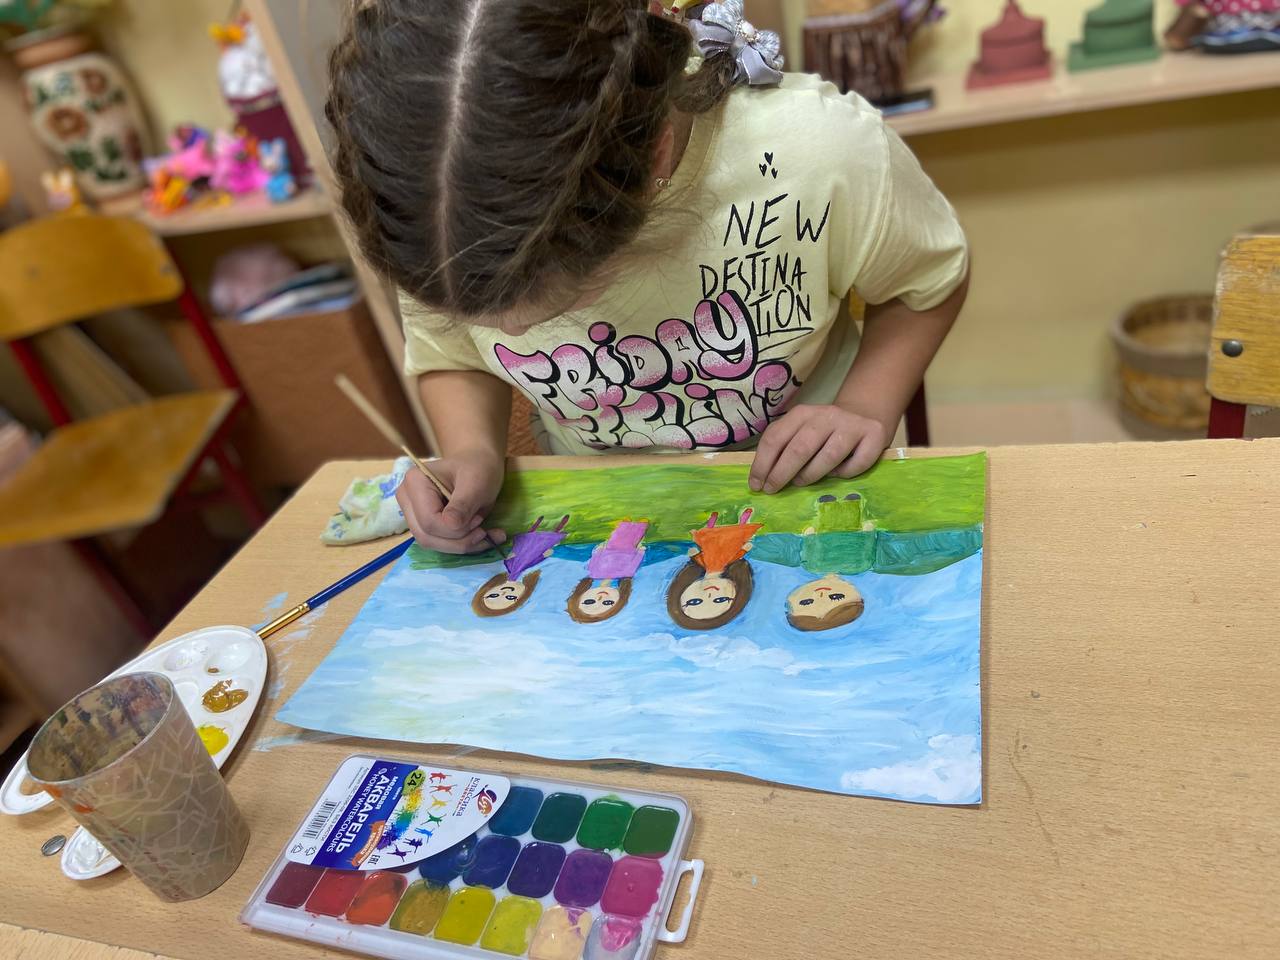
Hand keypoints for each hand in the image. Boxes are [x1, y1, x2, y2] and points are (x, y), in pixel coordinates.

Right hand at [396, 449, 506, 552]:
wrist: (479, 463)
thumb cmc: (478, 468)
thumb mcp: (477, 483)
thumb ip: (463, 505)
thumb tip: (451, 525)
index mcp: (415, 481)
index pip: (429, 520)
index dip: (456, 529)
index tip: (479, 520)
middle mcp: (407, 498)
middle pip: (426, 535)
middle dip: (458, 540)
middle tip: (484, 530)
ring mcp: (411, 512)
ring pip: (430, 542)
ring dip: (460, 545)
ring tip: (485, 534)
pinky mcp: (421, 522)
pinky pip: (436, 542)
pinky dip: (459, 544)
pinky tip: (478, 538)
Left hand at [749, 403, 894, 493]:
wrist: (865, 412)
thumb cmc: (825, 431)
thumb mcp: (801, 430)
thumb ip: (784, 446)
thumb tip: (762, 478)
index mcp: (802, 413)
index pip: (776, 438)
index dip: (763, 464)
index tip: (756, 485)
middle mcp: (826, 415)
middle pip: (799, 448)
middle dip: (781, 474)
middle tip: (773, 490)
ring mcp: (851, 425)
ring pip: (828, 457)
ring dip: (810, 475)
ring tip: (801, 482)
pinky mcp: (874, 435)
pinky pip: (856, 464)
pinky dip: (845, 474)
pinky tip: (838, 474)